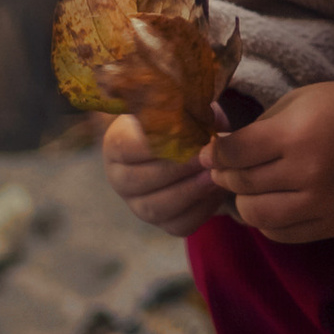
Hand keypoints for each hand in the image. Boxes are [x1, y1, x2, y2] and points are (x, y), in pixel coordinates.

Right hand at [100, 112, 220, 235]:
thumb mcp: (181, 108)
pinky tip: (216, 190)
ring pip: (157, 208)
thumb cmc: (180, 121)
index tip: (188, 135)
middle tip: (205, 157)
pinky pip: (180, 224)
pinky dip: (201, 209)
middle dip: (176, 169)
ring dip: (189, 191)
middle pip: (139, 181)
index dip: (158, 143)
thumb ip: (192, 110)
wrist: (186, 147)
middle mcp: (119, 178)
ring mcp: (139, 205)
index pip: (126, 147)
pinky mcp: (163, 223)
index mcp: (116, 145)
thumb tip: (213, 121)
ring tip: (213, 175)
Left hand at [208, 81, 333, 242]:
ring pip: (256, 214)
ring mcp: (319, 203)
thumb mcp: (298, 102)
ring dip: (243, 201)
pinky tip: (272, 204)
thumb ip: (259, 126)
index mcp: (296, 135)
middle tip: (224, 169)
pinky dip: (267, 221)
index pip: (235, 152)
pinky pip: (281, 233)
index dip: (215, 153)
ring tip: (248, 189)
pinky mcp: (331, 224)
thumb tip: (221, 149)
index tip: (210, 152)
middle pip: (242, 183)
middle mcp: (306, 173)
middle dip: (225, 175)